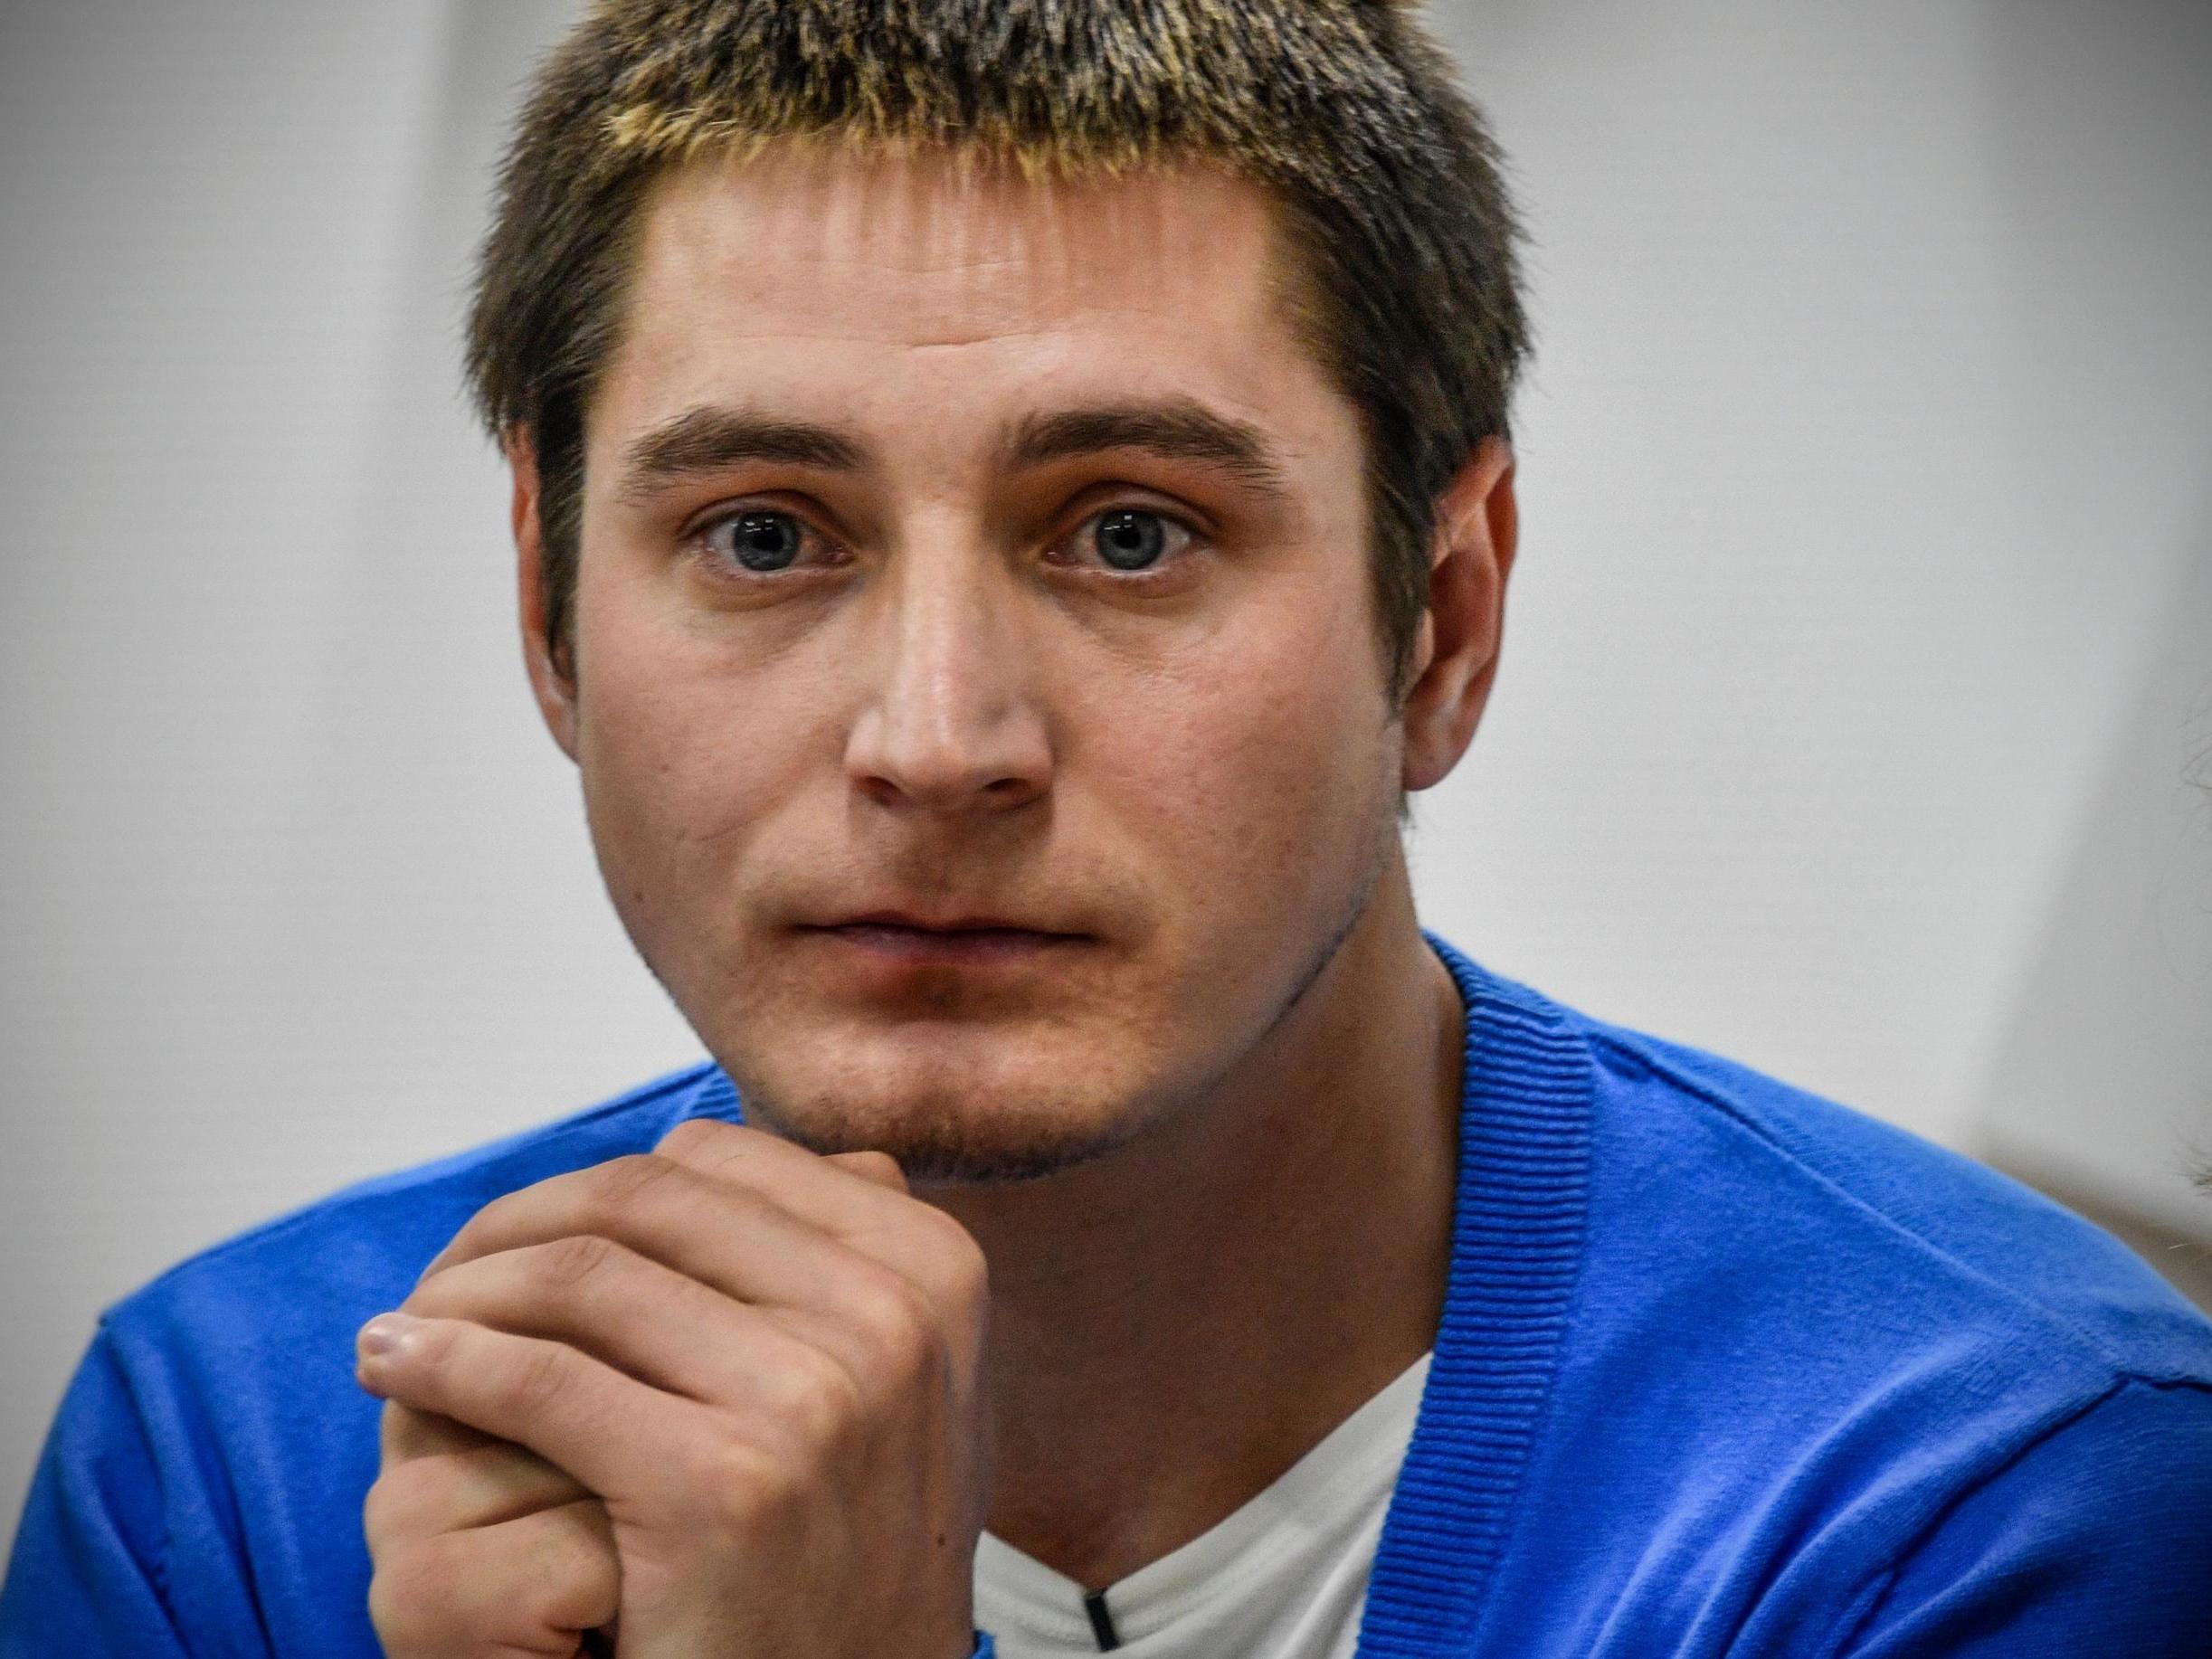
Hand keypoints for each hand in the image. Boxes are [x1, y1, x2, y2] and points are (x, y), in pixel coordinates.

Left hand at [355, 1122, 993, 1657]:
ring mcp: (812, 1399)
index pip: (716, 1161)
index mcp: (931, 1270)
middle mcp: (889, 1317)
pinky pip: (542, 1380)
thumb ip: (834, 1262)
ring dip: (463, 1291)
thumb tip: (710, 1150)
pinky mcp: (721, 1485)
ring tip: (408, 1325)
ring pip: (582, 1275)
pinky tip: (398, 1368)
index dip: (595, 1187)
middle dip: (517, 1225)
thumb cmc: (854, 1565)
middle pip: (644, 1202)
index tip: (528, 1234)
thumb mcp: (905, 1391)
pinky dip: (446, 1361)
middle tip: (444, 1276)